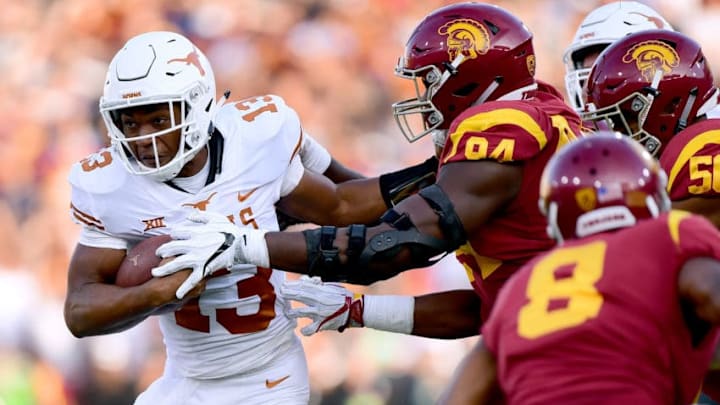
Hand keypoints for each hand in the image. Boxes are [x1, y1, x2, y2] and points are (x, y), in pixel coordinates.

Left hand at [152, 211, 266, 298]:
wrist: (241, 244)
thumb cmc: (230, 230)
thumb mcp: (216, 218)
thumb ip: (201, 216)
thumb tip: (189, 216)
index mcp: (195, 232)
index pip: (177, 233)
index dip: (173, 235)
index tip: (173, 238)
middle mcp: (193, 245)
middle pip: (171, 248)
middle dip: (162, 251)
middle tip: (157, 254)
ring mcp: (197, 258)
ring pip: (175, 264)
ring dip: (163, 269)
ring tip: (154, 273)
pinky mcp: (204, 268)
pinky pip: (192, 280)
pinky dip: (185, 288)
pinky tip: (177, 295)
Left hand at [282, 276, 363, 335]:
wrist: (355, 309)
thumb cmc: (344, 297)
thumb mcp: (332, 287)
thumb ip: (318, 285)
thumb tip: (305, 280)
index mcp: (321, 291)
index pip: (303, 286)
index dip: (292, 286)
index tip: (284, 285)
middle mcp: (318, 301)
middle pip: (299, 296)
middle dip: (288, 294)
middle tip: (280, 293)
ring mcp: (319, 312)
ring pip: (301, 312)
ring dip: (292, 312)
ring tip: (288, 313)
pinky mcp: (322, 324)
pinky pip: (310, 329)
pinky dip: (305, 330)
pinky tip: (302, 330)